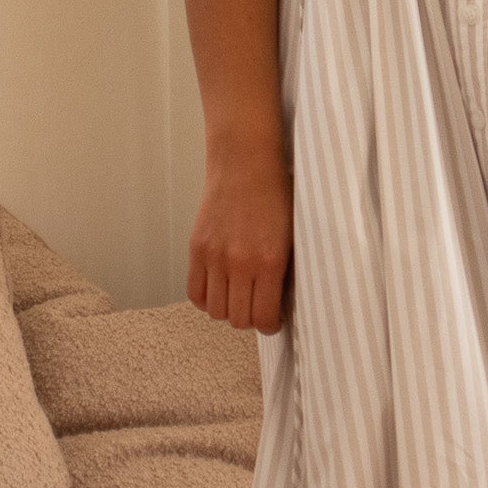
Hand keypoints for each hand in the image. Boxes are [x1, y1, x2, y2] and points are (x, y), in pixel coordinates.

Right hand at [187, 147, 293, 335]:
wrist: (245, 163)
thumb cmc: (275, 194)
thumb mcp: (292, 235)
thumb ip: (284, 271)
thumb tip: (278, 304)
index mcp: (270, 261)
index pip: (263, 318)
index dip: (269, 325)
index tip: (272, 318)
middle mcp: (239, 263)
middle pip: (237, 319)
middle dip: (249, 318)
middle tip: (256, 305)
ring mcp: (214, 256)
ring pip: (215, 311)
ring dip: (227, 309)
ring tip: (237, 295)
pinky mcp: (196, 248)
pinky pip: (194, 292)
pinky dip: (205, 298)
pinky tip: (218, 287)